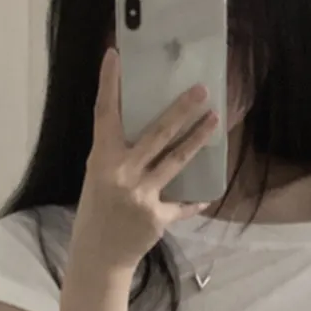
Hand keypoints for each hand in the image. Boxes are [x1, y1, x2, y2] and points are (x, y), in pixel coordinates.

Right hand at [71, 49, 219, 272]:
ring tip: (215, 118)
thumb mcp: (98, 176)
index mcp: (101, 159)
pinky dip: (193, 199)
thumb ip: (118, 154)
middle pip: (157, 134)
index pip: (105, 114)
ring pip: (176, 160)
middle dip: (181, 109)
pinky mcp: (157, 217)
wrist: (98, 255)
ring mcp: (141, 195)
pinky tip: (206, 193)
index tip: (115, 55)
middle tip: (201, 89)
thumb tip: (145, 127)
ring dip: (198, 138)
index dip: (110, 83)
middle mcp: (121, 174)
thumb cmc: (96, 210)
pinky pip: (182, 204)